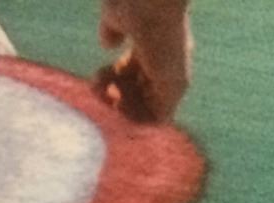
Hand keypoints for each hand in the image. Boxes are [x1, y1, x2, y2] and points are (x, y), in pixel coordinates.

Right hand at [95, 0, 192, 122]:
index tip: (102, 73)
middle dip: (114, 95)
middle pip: (141, 95)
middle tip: (98, 84)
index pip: (136, 76)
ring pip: (147, 109)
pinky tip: (117, 99)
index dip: (116, 80)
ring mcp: (172, 77)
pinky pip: (157, 119)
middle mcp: (166, 65)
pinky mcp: (175, 86)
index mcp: (153, 47)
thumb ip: (112, 29)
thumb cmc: (132, 0)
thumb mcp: (115, 14)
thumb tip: (108, 44)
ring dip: (119, 107)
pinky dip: (133, 116)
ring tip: (104, 89)